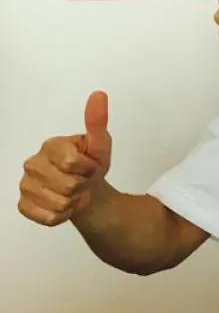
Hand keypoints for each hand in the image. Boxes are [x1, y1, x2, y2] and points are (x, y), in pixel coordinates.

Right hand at [18, 92, 112, 225]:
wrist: (86, 189)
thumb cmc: (90, 165)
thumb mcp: (100, 145)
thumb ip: (98, 122)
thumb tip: (99, 95)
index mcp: (51, 145)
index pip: (72, 162)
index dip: (89, 167)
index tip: (90, 165)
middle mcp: (33, 163)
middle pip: (68, 185)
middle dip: (83, 186)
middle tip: (82, 181)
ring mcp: (26, 184)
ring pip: (59, 203)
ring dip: (74, 202)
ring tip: (74, 193)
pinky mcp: (24, 204)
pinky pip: (48, 217)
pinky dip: (62, 215)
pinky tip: (63, 204)